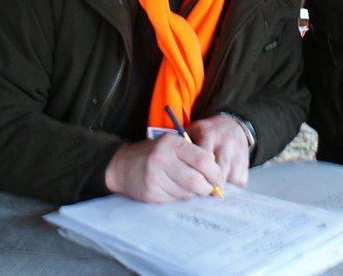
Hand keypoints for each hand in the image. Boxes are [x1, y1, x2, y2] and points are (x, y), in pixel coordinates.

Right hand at [104, 134, 225, 202]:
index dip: (215, 172)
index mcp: (172, 143)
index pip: (203, 159)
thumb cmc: (155, 155)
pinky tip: (172, 188)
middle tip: (210, 189)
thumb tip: (217, 173)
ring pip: (187, 192)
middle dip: (207, 188)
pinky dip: (179, 196)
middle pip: (196, 180)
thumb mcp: (173, 145)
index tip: (219, 179)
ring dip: (192, 193)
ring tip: (187, 186)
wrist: (122, 166)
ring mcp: (155, 176)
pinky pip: (175, 199)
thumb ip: (194, 155)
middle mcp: (163, 158)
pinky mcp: (150, 192)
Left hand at [188, 115, 250, 185]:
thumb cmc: (208, 132)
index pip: (204, 158)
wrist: (232, 124)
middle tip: (203, 191)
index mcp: (209, 135)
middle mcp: (226, 143)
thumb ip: (186, 147)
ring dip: (222, 184)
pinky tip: (224, 179)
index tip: (193, 183)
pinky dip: (232, 184)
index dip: (198, 173)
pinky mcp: (246, 161)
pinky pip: (240, 179)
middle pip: (220, 170)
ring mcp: (238, 152)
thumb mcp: (193, 131)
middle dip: (211, 184)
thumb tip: (178, 170)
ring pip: (231, 177)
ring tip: (213, 184)